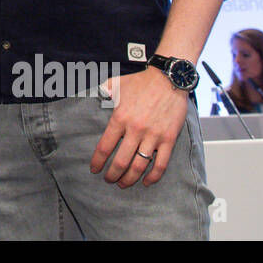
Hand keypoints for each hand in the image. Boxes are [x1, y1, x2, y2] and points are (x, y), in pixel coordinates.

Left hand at [90, 69, 188, 187]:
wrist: (168, 79)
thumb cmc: (141, 82)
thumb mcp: (116, 84)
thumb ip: (102, 90)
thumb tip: (93, 94)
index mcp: (120, 118)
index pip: (105, 147)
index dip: (98, 161)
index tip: (94, 169)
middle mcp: (135, 129)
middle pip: (121, 161)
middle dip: (112, 175)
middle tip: (109, 180)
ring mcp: (153, 136)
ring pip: (139, 166)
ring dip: (130, 179)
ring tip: (124, 184)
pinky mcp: (169, 139)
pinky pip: (161, 163)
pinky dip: (153, 176)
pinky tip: (146, 182)